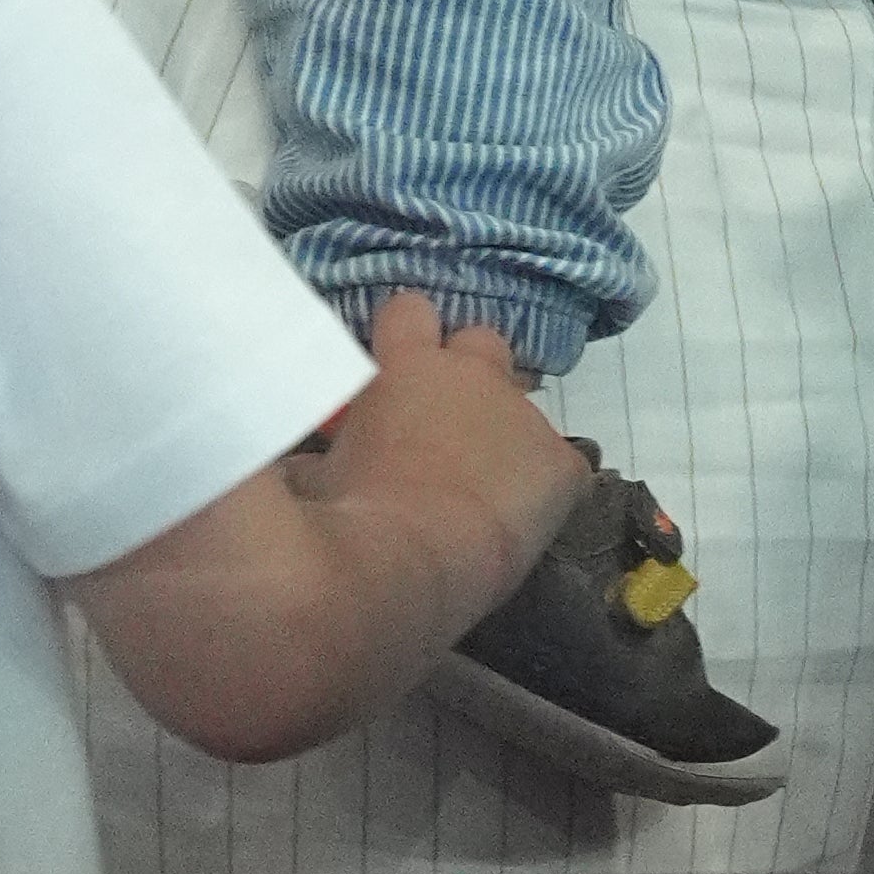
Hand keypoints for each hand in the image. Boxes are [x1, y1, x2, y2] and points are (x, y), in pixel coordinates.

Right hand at [287, 291, 583, 605]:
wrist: (406, 564)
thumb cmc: (347, 513)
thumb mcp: (316, 469)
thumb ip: (321, 445)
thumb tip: (308, 459)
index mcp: (407, 363)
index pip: (410, 309)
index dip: (406, 338)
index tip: (395, 371)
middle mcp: (470, 373)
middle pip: (481, 342)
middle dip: (468, 374)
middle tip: (445, 425)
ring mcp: (522, 414)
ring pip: (525, 402)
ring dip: (505, 429)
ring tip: (487, 481)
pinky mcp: (560, 464)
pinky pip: (565, 464)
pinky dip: (548, 485)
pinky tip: (526, 517)